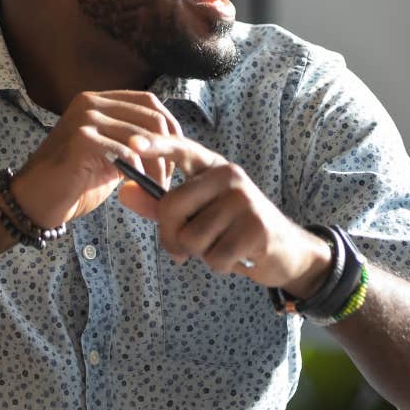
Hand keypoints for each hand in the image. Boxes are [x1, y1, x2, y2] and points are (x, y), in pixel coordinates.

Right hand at [10, 91, 179, 227]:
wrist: (36, 201)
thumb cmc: (74, 182)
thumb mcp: (110, 155)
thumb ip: (133, 142)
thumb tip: (169, 142)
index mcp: (98, 100)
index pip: (149, 102)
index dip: (170, 127)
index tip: (177, 155)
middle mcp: (91, 102)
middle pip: (151, 117)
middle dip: (168, 149)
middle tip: (166, 178)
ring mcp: (85, 118)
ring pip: (142, 136)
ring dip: (156, 166)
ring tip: (155, 188)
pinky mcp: (82, 139)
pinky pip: (126, 151)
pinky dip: (138, 172)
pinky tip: (137, 187)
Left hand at [119, 134, 331, 294]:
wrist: (285, 251)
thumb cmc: (234, 230)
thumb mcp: (198, 214)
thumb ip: (160, 205)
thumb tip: (124, 192)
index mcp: (212, 167)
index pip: (182, 149)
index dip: (156, 146)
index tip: (132, 143)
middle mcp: (229, 175)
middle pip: (172, 207)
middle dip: (172, 237)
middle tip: (186, 248)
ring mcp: (245, 199)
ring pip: (191, 238)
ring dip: (201, 254)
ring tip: (222, 246)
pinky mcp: (257, 226)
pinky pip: (215, 256)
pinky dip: (220, 266)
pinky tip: (237, 257)